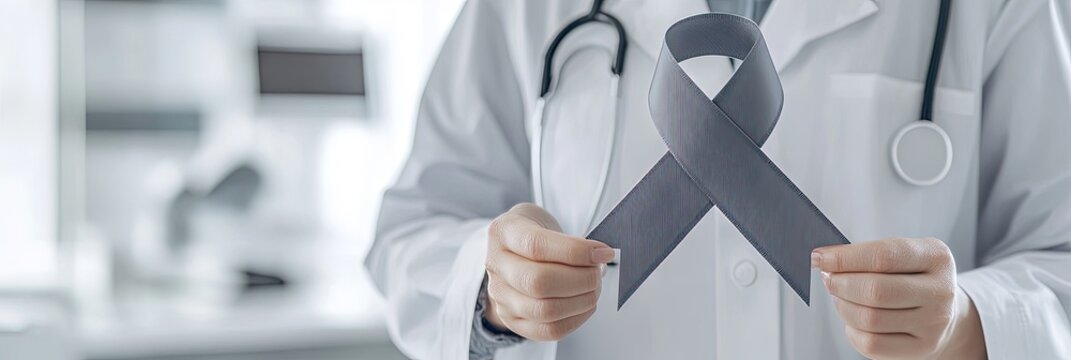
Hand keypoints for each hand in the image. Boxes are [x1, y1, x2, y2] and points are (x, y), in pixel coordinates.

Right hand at [483, 203, 614, 340]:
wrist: (515, 253)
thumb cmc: (534, 234)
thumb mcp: (546, 220)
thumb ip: (570, 238)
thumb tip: (599, 258)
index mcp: (503, 232)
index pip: (536, 246)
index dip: (575, 251)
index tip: (602, 253)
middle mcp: (497, 266)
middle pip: (539, 283)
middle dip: (581, 279)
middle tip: (597, 271)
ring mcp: (501, 296)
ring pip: (545, 310)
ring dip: (582, 301)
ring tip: (593, 287)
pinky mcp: (512, 320)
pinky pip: (547, 331)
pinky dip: (575, 319)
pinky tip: (584, 304)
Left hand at [812, 237, 986, 358]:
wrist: (944, 313)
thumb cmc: (911, 278)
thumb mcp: (902, 256)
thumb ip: (867, 254)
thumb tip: (824, 260)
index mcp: (936, 257)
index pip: (883, 256)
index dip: (844, 257)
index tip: (818, 257)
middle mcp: (940, 291)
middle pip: (875, 291)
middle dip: (840, 284)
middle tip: (828, 279)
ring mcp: (933, 323)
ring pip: (869, 319)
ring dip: (843, 306)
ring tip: (841, 297)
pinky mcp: (921, 348)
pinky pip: (871, 343)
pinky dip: (852, 330)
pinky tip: (854, 320)